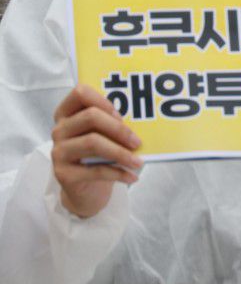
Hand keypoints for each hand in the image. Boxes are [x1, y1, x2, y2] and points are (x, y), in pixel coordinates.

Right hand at [52, 84, 142, 218]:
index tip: (121, 115)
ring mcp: (59, 152)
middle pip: (90, 117)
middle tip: (137, 142)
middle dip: (119, 129)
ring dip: (121, 153)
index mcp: (67, 114)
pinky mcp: (63, 174)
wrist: (85, 191)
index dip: (102, 100)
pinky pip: (95, 170)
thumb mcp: (102, 136)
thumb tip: (139, 121)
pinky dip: (118, 173)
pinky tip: (131, 176)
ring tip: (138, 162)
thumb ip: (111, 124)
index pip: (80, 93)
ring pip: (93, 143)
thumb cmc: (97, 156)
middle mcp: (59, 130)